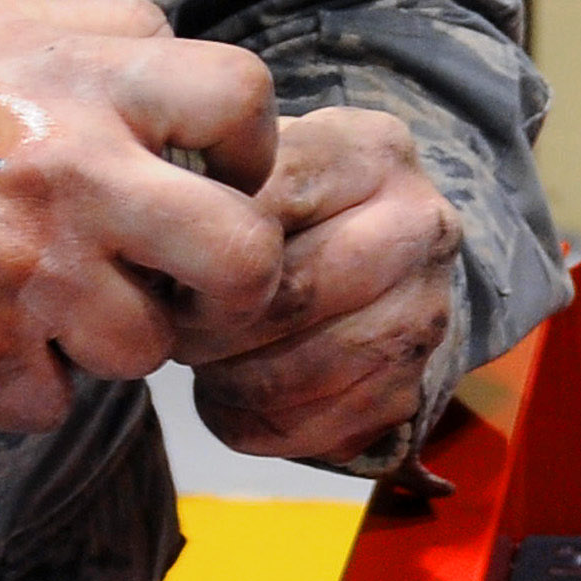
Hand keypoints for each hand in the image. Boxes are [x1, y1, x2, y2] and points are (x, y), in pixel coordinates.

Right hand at [0, 0, 281, 432]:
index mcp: (81, 78)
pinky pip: (58, 400)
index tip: (220, 177)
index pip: (242, 97)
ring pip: (150, 347)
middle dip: (234, 284)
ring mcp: (27, 266)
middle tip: (192, 287)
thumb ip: (101, 37)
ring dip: (111, 340)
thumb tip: (189, 82)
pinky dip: (29, 386)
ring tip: (51, 304)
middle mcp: (69, 168)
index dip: (249, 148)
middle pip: (241, 252)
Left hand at [188, 108, 465, 464]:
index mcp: (373, 151)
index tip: (167, 263)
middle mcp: (419, 225)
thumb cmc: (290, 207)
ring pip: (307, 369)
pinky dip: (257, 422)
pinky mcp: (411, 385)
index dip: (204, 245)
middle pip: (293, 292)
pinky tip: (232, 397)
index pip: (271, 204)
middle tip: (175, 327)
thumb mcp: (260, 163)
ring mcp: (426, 310)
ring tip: (204, 361)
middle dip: (213, 324)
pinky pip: (318, 428)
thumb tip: (154, 254)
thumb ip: (214, 185)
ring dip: (232, 380)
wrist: (372, 260)